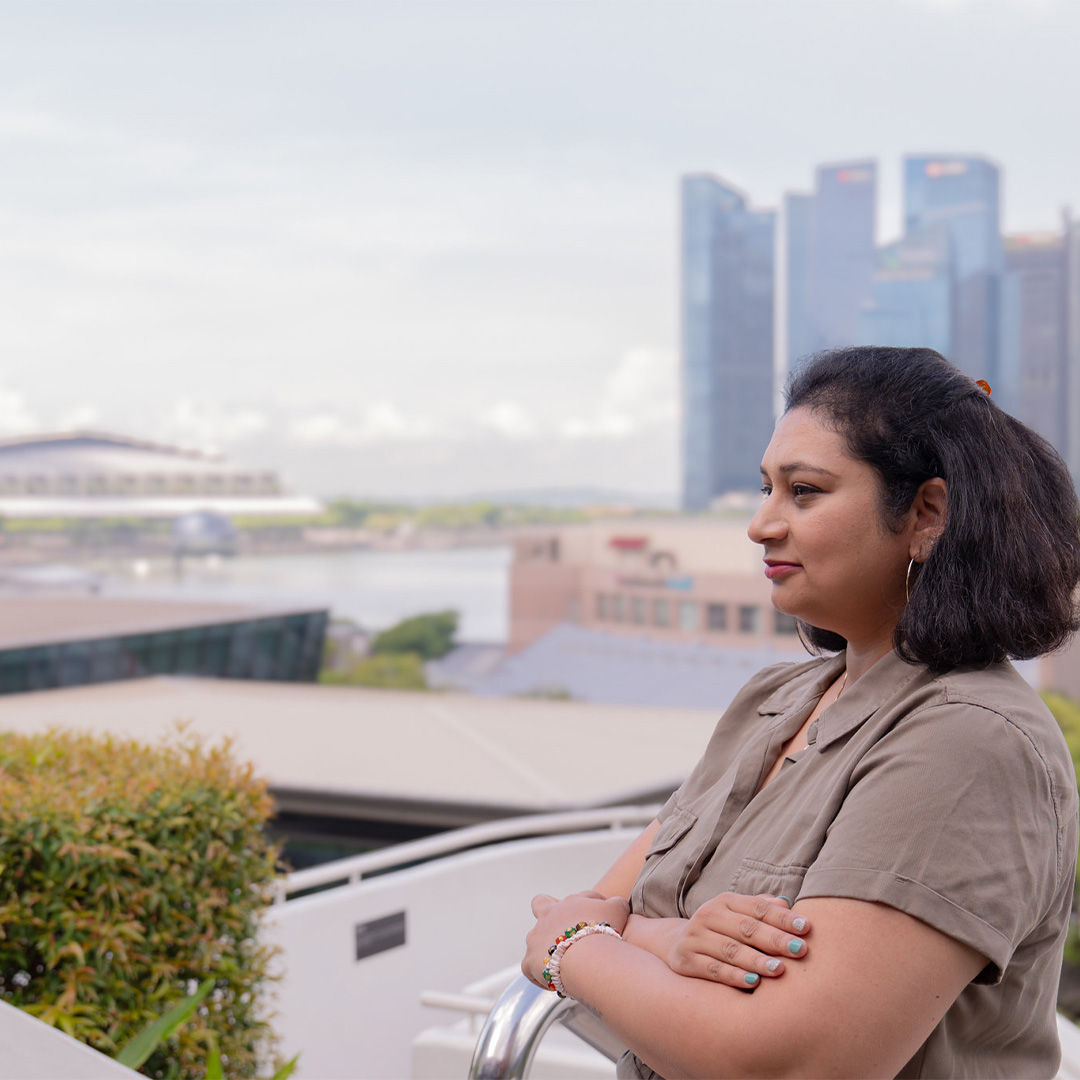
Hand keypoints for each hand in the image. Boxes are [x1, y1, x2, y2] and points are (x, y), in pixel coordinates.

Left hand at [521, 890, 629, 988]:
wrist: (586, 955)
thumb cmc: (601, 930)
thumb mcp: (617, 909)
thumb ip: (616, 903)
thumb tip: (616, 904)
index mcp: (566, 904)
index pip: (573, 899)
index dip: (583, 907)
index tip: (594, 921)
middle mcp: (546, 917)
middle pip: (540, 903)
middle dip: (548, 913)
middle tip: (563, 930)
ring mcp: (535, 939)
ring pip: (535, 940)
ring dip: (546, 948)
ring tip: (564, 963)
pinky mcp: (530, 962)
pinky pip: (530, 968)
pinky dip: (539, 974)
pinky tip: (553, 981)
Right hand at [625, 893, 809, 988]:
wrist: (677, 942)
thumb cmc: (722, 929)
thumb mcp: (738, 914)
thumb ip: (762, 908)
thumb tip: (787, 902)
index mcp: (725, 902)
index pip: (758, 908)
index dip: (783, 917)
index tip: (807, 928)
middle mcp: (708, 915)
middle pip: (746, 928)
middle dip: (775, 940)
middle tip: (800, 950)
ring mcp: (695, 938)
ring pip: (731, 950)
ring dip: (757, 960)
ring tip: (780, 969)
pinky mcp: (686, 960)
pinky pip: (713, 970)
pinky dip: (734, 976)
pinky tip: (753, 982)